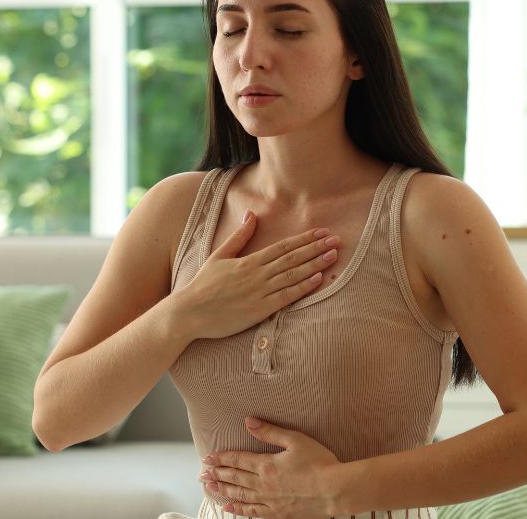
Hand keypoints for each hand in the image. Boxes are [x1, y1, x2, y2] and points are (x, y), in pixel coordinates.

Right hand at [171, 211, 340, 340]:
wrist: (189, 313)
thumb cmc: (203, 285)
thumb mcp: (219, 256)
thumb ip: (239, 236)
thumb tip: (251, 214)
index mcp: (248, 261)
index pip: (283, 246)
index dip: (305, 239)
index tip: (322, 232)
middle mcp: (257, 274)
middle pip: (293, 258)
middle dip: (316, 248)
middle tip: (337, 240)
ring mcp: (259, 292)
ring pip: (293, 275)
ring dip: (316, 264)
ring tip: (333, 256)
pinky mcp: (259, 310)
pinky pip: (286, 297)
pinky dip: (303, 287)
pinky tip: (318, 279)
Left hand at [200, 417, 344, 517]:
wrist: (335, 490)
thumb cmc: (320, 463)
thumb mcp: (295, 440)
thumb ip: (269, 432)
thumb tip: (249, 422)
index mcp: (267, 465)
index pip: (238, 460)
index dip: (222, 458)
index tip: (209, 458)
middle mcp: (263, 484)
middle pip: (235, 478)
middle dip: (217, 474)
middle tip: (203, 473)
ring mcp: (270, 501)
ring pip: (240, 495)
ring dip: (223, 491)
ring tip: (210, 487)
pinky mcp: (278, 513)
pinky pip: (253, 512)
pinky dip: (239, 510)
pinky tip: (230, 508)